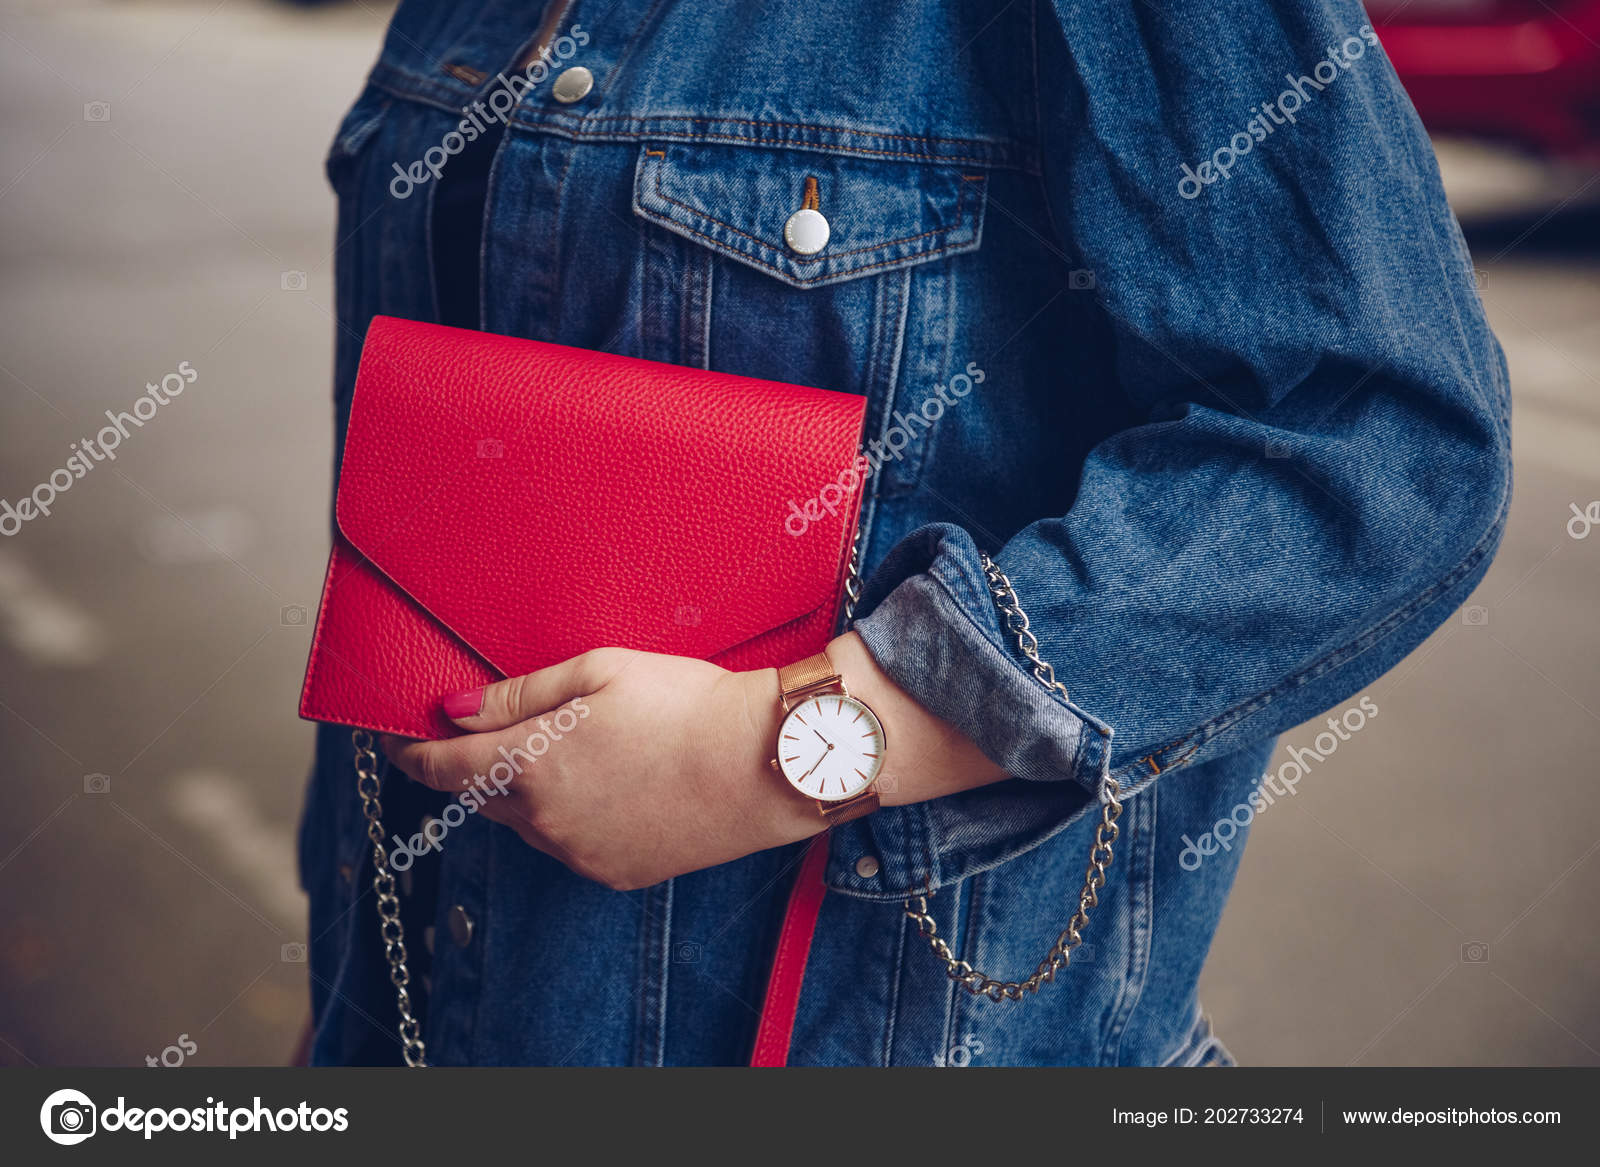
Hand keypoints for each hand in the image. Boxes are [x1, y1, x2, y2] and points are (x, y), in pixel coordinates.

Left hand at [380, 634, 1009, 890]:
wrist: (764, 761)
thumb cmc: (685, 703)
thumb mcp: (597, 672)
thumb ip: (516, 694)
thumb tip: (451, 708)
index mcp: (527, 764)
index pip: (438, 766)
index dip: (410, 750)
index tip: (398, 736)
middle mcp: (542, 820)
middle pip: (479, 797)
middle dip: (475, 766)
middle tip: (495, 732)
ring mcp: (579, 853)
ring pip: (526, 823)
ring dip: (527, 793)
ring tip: (577, 753)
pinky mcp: (616, 872)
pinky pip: (570, 844)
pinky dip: (572, 817)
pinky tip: (612, 784)